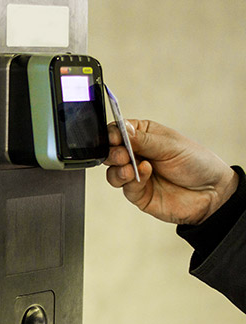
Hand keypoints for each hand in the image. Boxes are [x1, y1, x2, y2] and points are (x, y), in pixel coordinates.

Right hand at [105, 119, 237, 224]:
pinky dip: (132, 182)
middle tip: (123, 155)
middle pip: (110, 152)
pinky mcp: (138, 193)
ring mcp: (136, 175)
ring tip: (130, 168)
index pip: (118, 132)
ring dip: (118, 170)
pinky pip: (125, 188)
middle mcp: (137, 155)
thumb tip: (120, 129)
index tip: (116, 138)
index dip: (113, 134)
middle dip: (113, 153)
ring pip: (112, 172)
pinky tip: (144, 176)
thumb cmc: (197, 163)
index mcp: (143, 136)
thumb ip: (142, 139)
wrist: (212, 192)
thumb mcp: (170, 145)